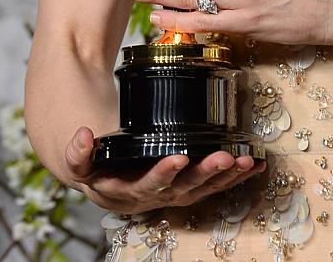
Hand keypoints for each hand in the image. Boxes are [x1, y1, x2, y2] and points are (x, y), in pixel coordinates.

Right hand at [64, 126, 265, 212]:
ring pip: (205, 188)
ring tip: (246, 161)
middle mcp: (157, 196)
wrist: (107, 181)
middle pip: (185, 188)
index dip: (164, 172)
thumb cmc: (97, 168)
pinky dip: (236, 176)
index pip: (149, 184)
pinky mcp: (190, 186)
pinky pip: (216, 184)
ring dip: (227, 176)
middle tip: (225, 158)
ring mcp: (176, 193)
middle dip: (207, 173)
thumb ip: (78, 154)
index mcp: (130, 191)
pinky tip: (255, 164)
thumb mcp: (81, 163)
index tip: (179, 157)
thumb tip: (82, 136)